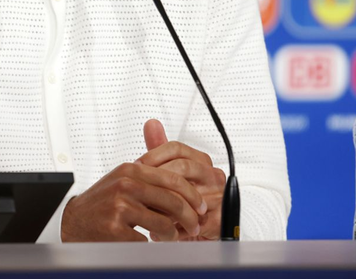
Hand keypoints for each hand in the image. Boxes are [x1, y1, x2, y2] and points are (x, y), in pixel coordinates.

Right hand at [60, 157, 206, 241]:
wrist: (74, 221)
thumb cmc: (101, 203)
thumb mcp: (124, 181)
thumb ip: (151, 179)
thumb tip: (187, 186)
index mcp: (131, 169)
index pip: (173, 179)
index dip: (192, 194)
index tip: (200, 205)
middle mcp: (126, 184)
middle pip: (173, 201)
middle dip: (190, 217)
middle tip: (195, 226)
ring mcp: (120, 206)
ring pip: (164, 223)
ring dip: (173, 234)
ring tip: (171, 236)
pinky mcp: (115, 228)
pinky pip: (146, 240)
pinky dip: (151, 244)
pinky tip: (148, 241)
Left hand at [138, 119, 225, 240]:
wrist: (202, 233)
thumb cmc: (184, 201)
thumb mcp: (169, 174)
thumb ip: (159, 149)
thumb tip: (151, 123)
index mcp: (201, 162)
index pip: (177, 148)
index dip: (153, 155)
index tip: (136, 166)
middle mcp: (213, 176)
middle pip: (182, 167)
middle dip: (156, 177)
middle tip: (139, 188)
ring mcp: (218, 196)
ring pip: (184, 194)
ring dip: (162, 204)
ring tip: (147, 211)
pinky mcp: (219, 219)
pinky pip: (191, 219)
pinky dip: (172, 226)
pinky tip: (160, 229)